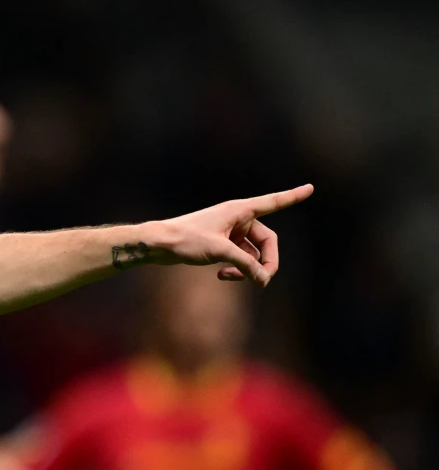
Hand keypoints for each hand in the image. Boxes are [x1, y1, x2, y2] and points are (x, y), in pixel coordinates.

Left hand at [136, 184, 314, 286]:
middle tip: (261, 281)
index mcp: (239, 210)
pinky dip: (237, 268)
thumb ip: (245, 264)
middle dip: (265, 262)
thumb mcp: (220, 251)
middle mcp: (238, 218)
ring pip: (253, 253)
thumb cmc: (187, 240)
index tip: (310, 187)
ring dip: (247, 268)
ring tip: (229, 276)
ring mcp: (231, 232)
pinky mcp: (223, 244)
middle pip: (267, 242)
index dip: (292, 197)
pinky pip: (241, 258)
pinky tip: (221, 275)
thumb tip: (263, 280)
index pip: (273, 202)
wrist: (160, 244)